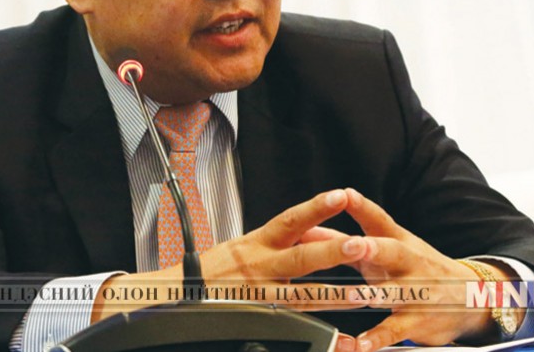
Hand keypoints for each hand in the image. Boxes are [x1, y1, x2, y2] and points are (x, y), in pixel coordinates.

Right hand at [93, 190, 367, 324]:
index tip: (340, 197)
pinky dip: (315, 330)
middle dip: (333, 251)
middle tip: (360, 244)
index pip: (290, 221)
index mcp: (255, 243)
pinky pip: (289, 322)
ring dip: (332, 295)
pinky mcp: (255, 315)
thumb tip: (302, 232)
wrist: (173, 294)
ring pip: (299, 293)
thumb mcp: (238, 249)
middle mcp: (258, 266)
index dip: (316, 208)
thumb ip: (271, 243)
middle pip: (300, 256)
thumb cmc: (205, 272)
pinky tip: (337, 338)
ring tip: (360, 294)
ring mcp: (258, 294)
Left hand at [340, 188, 518, 351]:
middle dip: (375, 247)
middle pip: (392, 251)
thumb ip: (342, 239)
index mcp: (395, 239)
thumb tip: (305, 228)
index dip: (362, 206)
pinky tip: (362, 345)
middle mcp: (407, 261)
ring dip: (376, 294)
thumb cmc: (410, 265)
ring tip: (356, 297)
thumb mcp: (382, 247)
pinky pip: (396, 329)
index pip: (378, 219)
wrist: (467, 295)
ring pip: (396, 291)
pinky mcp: (417, 320)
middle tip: (358, 244)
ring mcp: (415, 291)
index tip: (345, 194)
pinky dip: (378, 337)